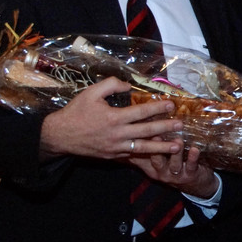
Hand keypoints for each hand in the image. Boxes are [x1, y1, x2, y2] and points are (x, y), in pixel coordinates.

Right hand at [39, 77, 182, 160]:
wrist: (60, 136)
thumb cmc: (76, 112)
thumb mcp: (91, 93)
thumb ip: (111, 85)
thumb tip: (129, 85)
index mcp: (114, 117)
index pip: (141, 112)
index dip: (157, 107)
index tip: (171, 104)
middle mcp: (118, 134)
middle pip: (147, 131)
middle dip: (166, 128)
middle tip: (181, 126)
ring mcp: (116, 148)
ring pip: (143, 148)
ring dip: (161, 147)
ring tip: (177, 146)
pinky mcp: (113, 156)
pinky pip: (132, 156)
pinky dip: (146, 155)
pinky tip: (158, 154)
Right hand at [130, 140, 218, 198]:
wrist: (193, 183)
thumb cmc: (172, 164)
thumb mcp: (157, 159)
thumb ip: (147, 147)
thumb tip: (136, 129)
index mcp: (150, 167)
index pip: (142, 155)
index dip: (140, 144)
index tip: (137, 132)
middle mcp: (161, 172)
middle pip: (156, 161)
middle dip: (156, 149)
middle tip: (156, 135)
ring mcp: (175, 175)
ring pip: (174, 164)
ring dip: (176, 153)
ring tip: (178, 140)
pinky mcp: (189, 175)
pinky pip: (191, 166)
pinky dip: (193, 158)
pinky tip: (195, 149)